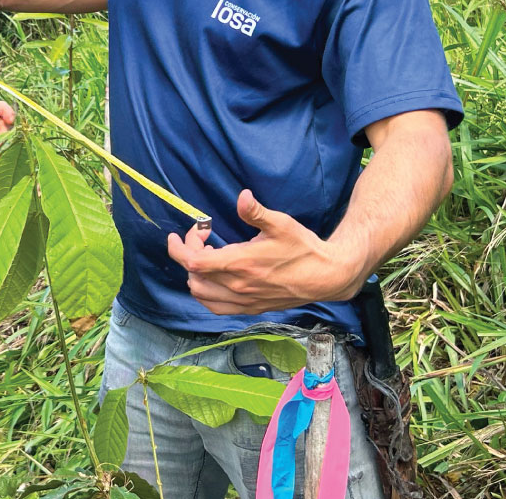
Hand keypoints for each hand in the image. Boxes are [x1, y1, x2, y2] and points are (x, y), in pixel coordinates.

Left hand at [165, 189, 368, 314]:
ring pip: (201, 294)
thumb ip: (256, 212)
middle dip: (188, 254)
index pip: (193, 261)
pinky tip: (214, 279)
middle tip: (201, 238)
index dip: (180, 247)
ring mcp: (244, 301)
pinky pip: (216, 307)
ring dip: (195, 275)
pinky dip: (206, 293)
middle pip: (193, 276)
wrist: (325, 276)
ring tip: (206, 257)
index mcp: (241, 264)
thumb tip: (242, 197)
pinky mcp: (251, 309)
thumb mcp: (281, 224)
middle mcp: (238, 286)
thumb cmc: (303, 248)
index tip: (182, 233)